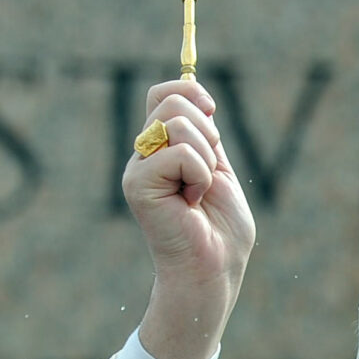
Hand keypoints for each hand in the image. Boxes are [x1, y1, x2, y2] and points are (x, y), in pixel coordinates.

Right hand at [124, 79, 254, 358]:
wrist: (215, 268)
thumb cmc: (221, 228)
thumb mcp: (218, 168)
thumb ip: (204, 134)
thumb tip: (194, 89)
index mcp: (161, 148)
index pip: (163, 94)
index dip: (191, 93)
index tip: (212, 114)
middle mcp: (143, 156)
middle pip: (171, 101)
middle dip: (207, 131)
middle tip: (208, 171)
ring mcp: (137, 170)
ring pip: (177, 124)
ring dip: (207, 159)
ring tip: (200, 191)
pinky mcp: (137, 186)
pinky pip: (179, 154)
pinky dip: (200, 176)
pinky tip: (193, 202)